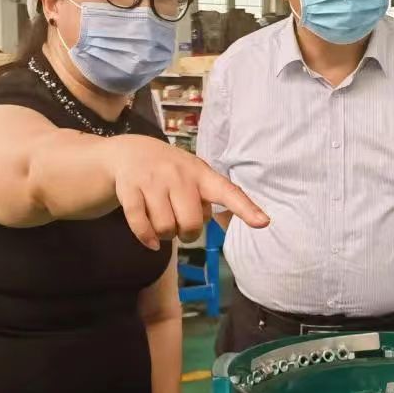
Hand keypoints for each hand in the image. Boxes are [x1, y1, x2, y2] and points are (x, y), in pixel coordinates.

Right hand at [107, 135, 269, 249]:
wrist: (129, 152)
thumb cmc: (170, 171)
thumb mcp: (193, 176)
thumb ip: (207, 197)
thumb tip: (210, 219)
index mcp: (201, 173)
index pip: (228, 192)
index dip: (246, 209)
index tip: (263, 222)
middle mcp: (178, 175)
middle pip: (192, 223)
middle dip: (188, 234)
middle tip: (181, 225)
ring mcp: (153, 181)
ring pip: (166, 228)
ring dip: (165, 235)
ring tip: (163, 222)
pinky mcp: (130, 189)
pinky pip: (141, 226)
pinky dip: (147, 239)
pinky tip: (150, 240)